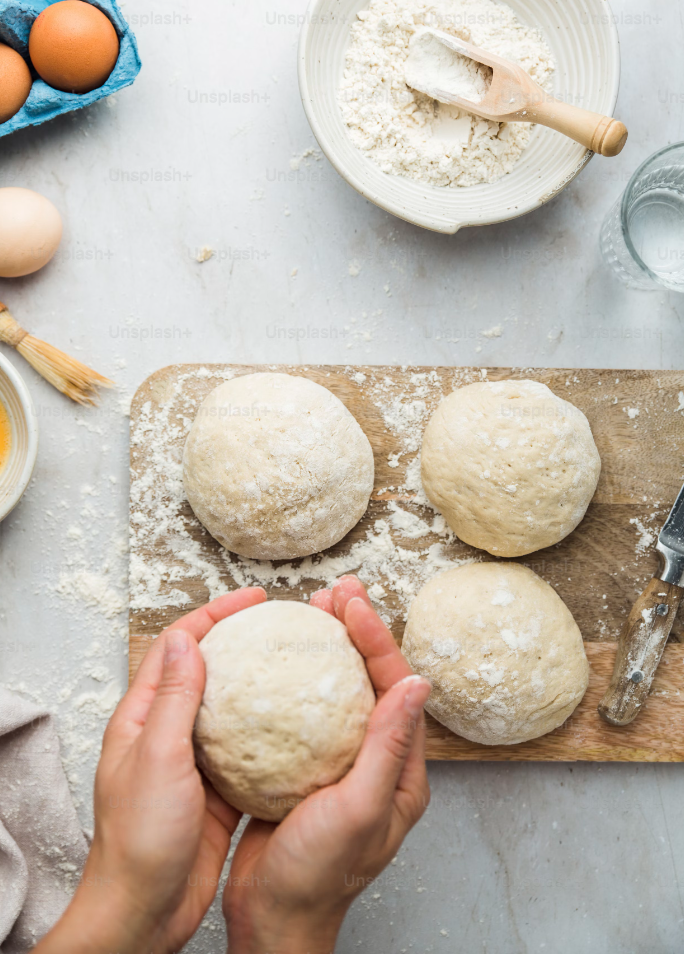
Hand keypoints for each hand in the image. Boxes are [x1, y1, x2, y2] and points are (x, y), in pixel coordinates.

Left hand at [34, 587, 266, 953]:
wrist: (145, 910)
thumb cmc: (138, 839)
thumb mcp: (156, 757)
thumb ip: (171, 697)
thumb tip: (183, 638)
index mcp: (142, 716)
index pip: (178, 647)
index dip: (215, 615)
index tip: (253, 599)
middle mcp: (168, 732)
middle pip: (209, 669)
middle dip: (244, 640)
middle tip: (284, 625)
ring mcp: (194, 761)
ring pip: (233, 708)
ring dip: (262, 684)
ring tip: (301, 666)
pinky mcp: (218, 790)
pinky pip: (250, 750)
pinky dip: (274, 733)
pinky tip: (304, 729)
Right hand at [224, 575, 430, 953]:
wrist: (273, 919)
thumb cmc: (319, 876)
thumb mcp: (359, 809)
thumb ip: (388, 746)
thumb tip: (418, 684)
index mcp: (400, 770)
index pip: (395, 687)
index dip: (376, 639)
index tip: (351, 604)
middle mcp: (376, 761)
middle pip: (370, 680)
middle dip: (356, 631)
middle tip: (335, 592)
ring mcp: (340, 764)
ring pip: (338, 691)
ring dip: (329, 648)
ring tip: (312, 611)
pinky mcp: (305, 769)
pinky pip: (305, 714)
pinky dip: (297, 680)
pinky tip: (277, 661)